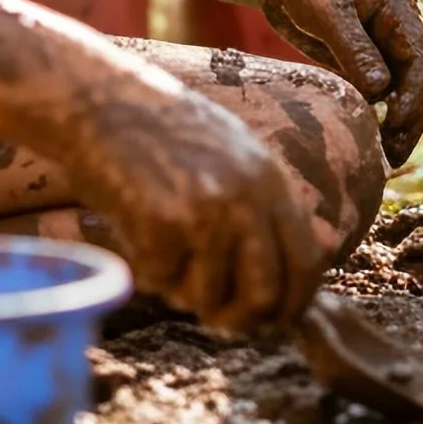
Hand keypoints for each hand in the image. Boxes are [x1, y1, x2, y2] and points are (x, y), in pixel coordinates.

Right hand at [65, 83, 323, 333]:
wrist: (108, 101)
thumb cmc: (170, 135)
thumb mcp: (238, 158)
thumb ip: (268, 208)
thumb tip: (314, 258)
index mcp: (272, 181)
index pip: (309, 261)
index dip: (294, 304)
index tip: (273, 322)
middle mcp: (249, 196)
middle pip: (266, 295)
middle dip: (240, 319)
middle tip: (214, 316)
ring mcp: (208, 209)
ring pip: (210, 299)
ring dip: (184, 292)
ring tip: (166, 253)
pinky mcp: (163, 222)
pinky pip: (162, 282)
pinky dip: (150, 273)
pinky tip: (138, 234)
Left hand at [248, 0, 422, 166]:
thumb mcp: (329, 11)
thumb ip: (355, 49)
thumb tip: (381, 92)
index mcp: (401, 9)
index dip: (416, 94)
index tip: (398, 123)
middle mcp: (399, 29)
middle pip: (420, 79)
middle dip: (413, 117)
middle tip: (396, 155)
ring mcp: (383, 46)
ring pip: (403, 90)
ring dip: (400, 122)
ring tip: (386, 156)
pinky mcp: (362, 59)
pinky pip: (380, 92)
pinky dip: (379, 115)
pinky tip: (370, 138)